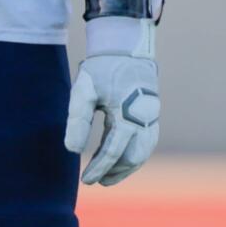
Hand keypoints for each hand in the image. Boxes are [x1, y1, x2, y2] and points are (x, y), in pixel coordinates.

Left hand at [64, 18, 159, 185]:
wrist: (125, 46)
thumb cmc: (102, 68)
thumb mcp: (84, 91)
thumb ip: (78, 121)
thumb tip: (73, 151)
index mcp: (127, 114)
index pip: (112, 151)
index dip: (99, 168)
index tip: (86, 180)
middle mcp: (144, 117)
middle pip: (133, 156)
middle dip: (115, 171)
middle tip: (97, 181)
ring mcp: (151, 115)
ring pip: (144, 150)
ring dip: (128, 166)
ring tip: (110, 176)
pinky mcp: (152, 111)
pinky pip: (148, 140)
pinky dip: (137, 154)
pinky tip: (123, 157)